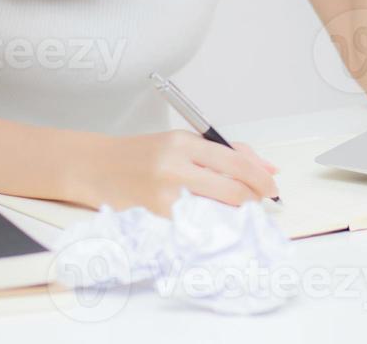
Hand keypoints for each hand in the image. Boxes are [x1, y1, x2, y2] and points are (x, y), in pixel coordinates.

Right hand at [76, 130, 280, 214]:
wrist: (95, 167)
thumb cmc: (142, 155)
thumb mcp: (182, 142)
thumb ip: (226, 152)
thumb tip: (269, 168)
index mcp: (184, 142)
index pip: (235, 161)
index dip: (260, 178)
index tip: (272, 187)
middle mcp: (174, 166)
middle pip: (232, 189)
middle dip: (253, 200)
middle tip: (259, 204)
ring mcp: (164, 195)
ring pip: (217, 210)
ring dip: (233, 214)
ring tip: (235, 211)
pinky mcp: (155, 217)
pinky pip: (194, 224)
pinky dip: (208, 224)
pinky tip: (208, 220)